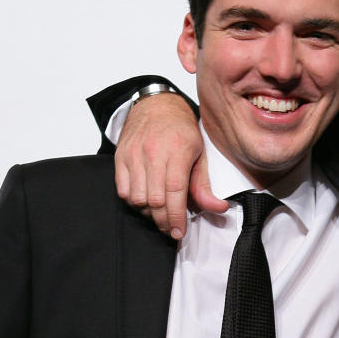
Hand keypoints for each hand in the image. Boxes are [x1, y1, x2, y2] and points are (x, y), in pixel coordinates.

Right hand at [115, 92, 226, 237]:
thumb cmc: (180, 130)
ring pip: (137, 198)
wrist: (156, 105)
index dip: (176, 216)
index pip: (175, 192)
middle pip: (155, 199)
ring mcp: (134, 155)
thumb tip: (218, 208)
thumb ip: (204, 185)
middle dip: (164, 220)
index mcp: (177, 151)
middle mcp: (153, 153)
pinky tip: (145, 201)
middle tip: (171, 228)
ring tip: (159, 213)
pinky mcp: (120, 157)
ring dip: (148, 213)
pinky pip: (123, 190)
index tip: (178, 232)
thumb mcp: (200, 155)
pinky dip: (134, 202)